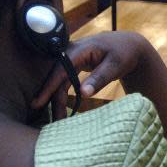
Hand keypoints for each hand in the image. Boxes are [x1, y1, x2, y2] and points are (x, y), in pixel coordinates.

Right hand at [30, 31, 150, 118]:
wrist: (129, 45)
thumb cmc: (124, 53)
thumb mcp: (115, 66)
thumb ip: (99, 78)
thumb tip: (83, 93)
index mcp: (80, 49)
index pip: (60, 70)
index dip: (48, 87)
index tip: (38, 103)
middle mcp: (70, 51)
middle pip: (57, 78)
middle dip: (53, 99)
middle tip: (54, 121)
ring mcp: (70, 57)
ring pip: (59, 81)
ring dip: (57, 99)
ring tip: (58, 119)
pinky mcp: (73, 64)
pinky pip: (63, 80)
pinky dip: (62, 94)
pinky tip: (61, 107)